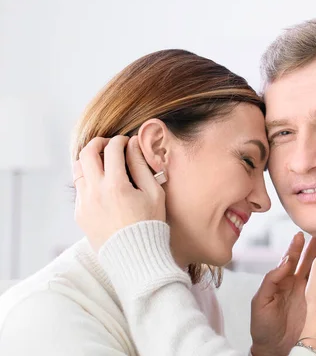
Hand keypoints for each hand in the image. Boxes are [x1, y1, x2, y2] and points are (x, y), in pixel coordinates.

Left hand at [72, 135, 165, 251]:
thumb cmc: (149, 225)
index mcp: (116, 186)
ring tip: (103, 162)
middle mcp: (95, 192)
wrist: (134, 257)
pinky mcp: (80, 214)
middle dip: (98, 143)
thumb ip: (142, 166)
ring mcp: (84, 204)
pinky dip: (89, 179)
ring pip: (77, 170)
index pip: (112, 150)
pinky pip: (80, 188)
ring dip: (89, 160)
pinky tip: (103, 184)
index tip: (126, 142)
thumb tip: (133, 145)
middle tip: (109, 144)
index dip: (120, 141)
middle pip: (86, 154)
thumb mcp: (154, 193)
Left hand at [250, 233, 315, 355]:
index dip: (295, 247)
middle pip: (307, 261)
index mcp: (281, 282)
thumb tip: (284, 262)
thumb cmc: (263, 327)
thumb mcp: (260, 302)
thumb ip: (271, 280)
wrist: (275, 350)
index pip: (290, 259)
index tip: (301, 234)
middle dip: (314, 246)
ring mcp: (308, 294)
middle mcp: (296, 285)